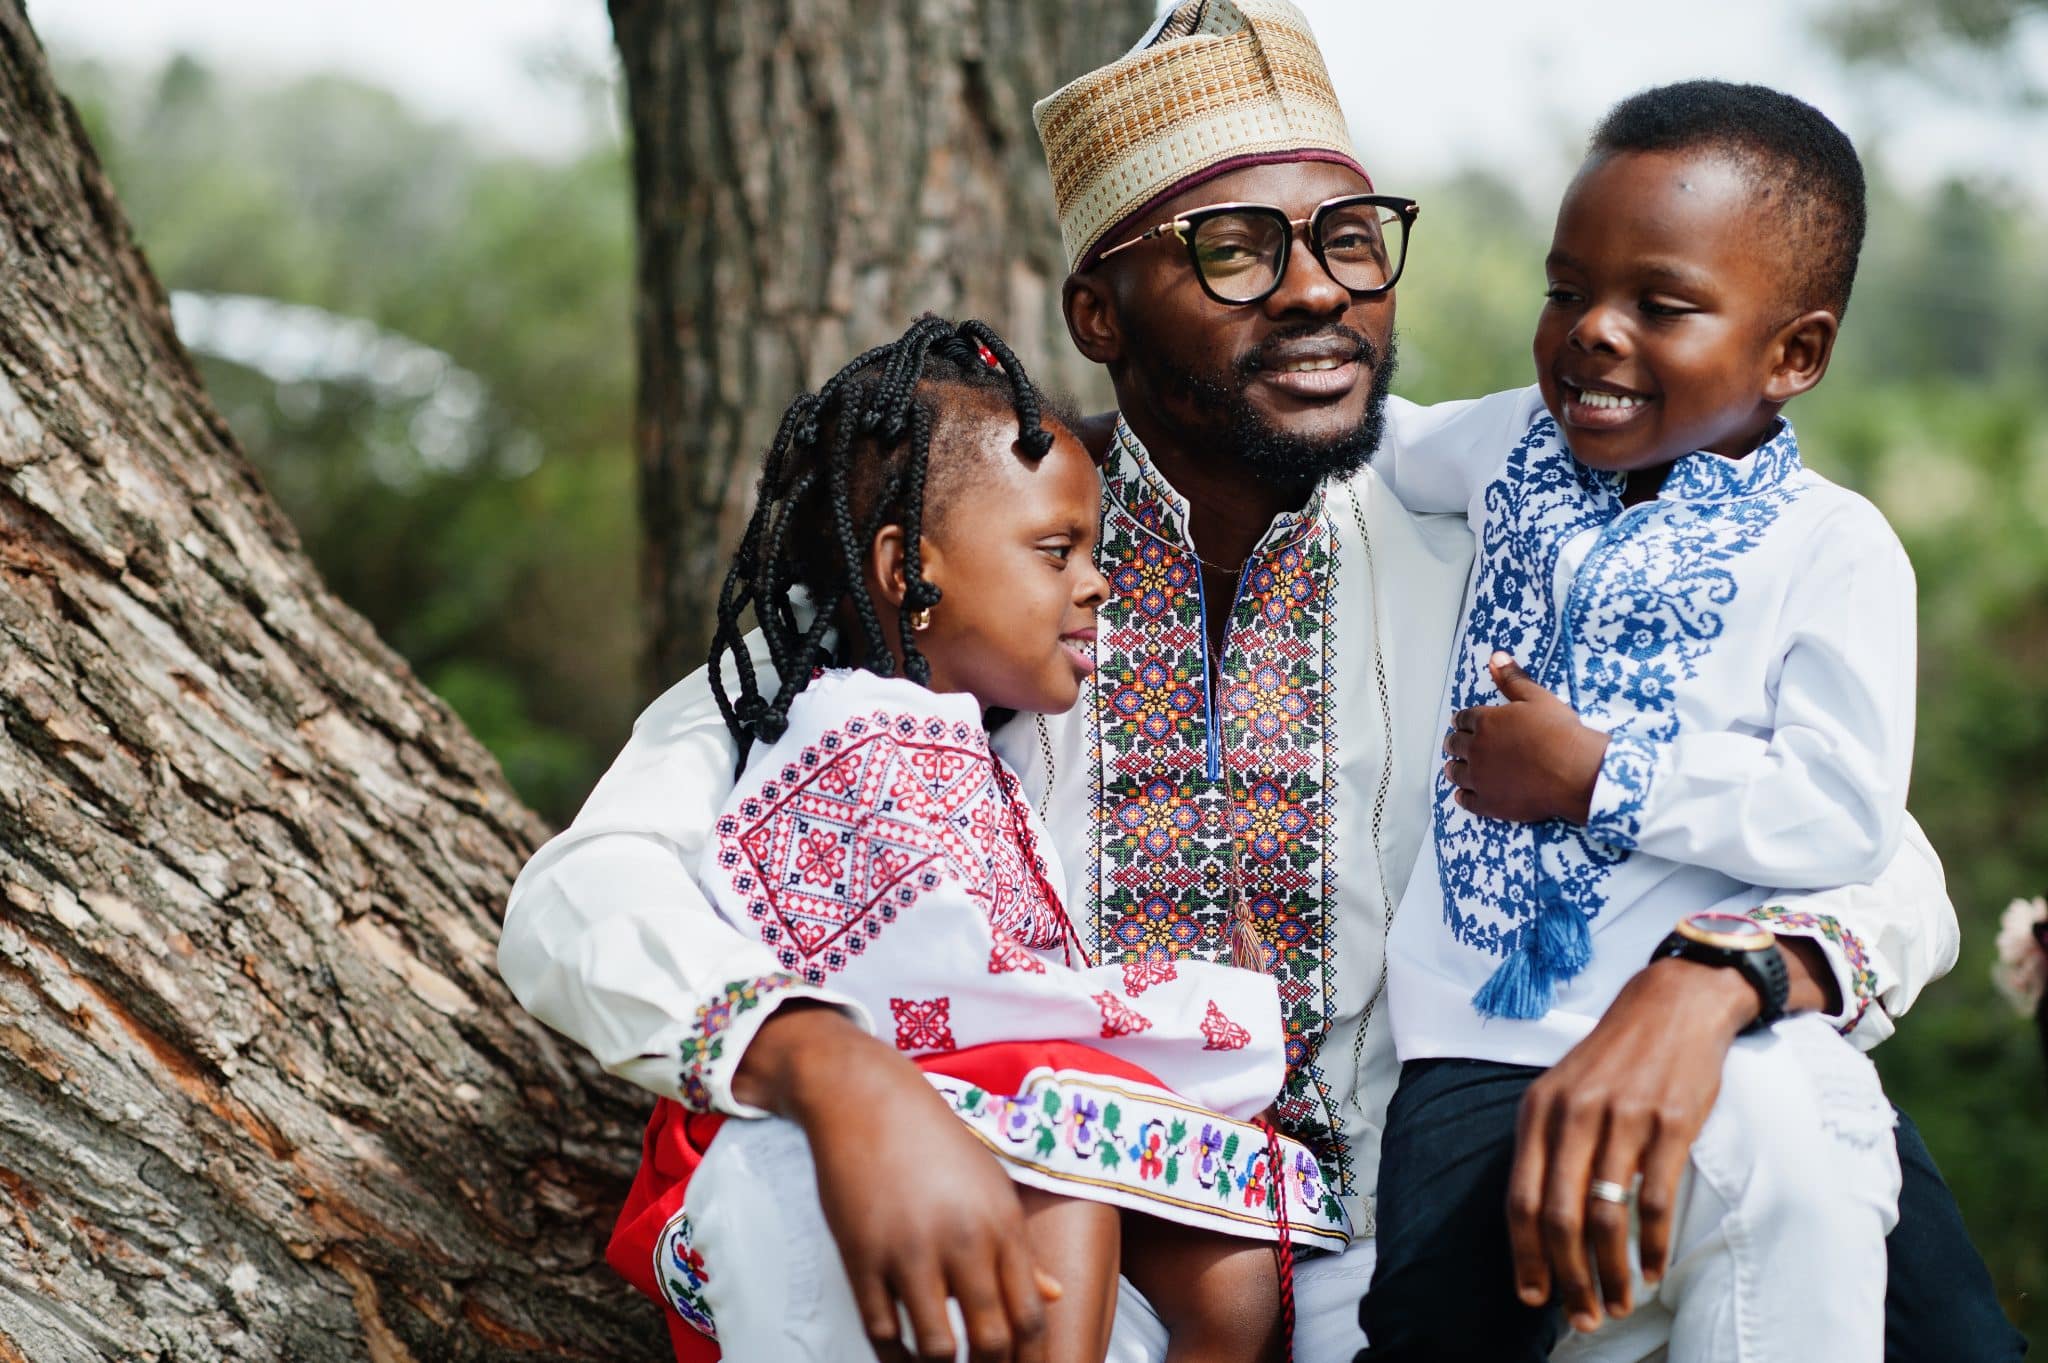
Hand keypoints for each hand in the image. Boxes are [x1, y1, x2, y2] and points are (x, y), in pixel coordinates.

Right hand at [740, 1008, 1058, 1361]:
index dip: (1029, 1361)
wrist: (865, 1098)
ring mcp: (910, 1251)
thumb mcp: (990, 1184)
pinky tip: (903, 1356)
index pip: (1030, 1317)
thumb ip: (1019, 1246)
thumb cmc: (933, 1140)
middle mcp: (963, 1241)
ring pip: (937, 1349)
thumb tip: (1053, 1294)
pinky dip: (895, 1357)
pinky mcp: (861, 1257)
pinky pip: (882, 1331)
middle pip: (992, 1342)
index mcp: (1001, 1224)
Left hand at [1441, 652, 1607, 822]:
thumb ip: (1512, 678)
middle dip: (1454, 743)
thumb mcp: (1536, 697)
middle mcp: (1476, 750)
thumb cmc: (1558, 732)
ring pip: (1456, 773)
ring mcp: (1480, 778)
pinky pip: (1467, 801)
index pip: (1464, 719)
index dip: (1461, 721)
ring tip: (1452, 769)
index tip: (1459, 723)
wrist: (1573, 770)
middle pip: (1455, 745)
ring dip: (1453, 769)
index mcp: (1485, 723)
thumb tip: (1496, 656)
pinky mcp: (1488, 803)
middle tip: (1454, 745)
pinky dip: (1463, 797)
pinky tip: (1462, 796)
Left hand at [1504, 956, 1755, 1331]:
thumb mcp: (1561, 1092)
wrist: (1671, 1007)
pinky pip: (1655, 1200)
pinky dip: (1653, 1245)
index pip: (1519, 1199)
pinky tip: (1651, 1270)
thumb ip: (1547, 1149)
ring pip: (1607, 1216)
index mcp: (1537, 1111)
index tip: (1533, 1298)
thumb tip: (1537, 1227)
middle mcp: (1572, 1115)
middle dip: (1569, 1278)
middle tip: (1584, 1318)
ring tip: (1619, 1302)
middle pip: (1559, 1217)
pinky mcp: (1670, 1124)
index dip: (1525, 1256)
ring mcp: (1622, 1119)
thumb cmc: (1612, 1060)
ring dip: (1612, 1272)